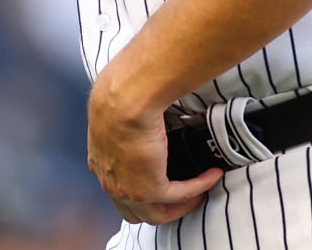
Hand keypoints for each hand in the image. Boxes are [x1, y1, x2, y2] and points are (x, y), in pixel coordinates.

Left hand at [87, 68, 221, 224]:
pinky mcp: (151, 189)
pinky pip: (181, 195)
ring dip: (182, 205)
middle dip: (162, 207)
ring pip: (158, 214)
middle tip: (184, 195)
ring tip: (200, 192)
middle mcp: (111, 183)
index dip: (141, 191)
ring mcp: (129, 190)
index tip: (163, 179)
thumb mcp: (117, 118)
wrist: (124, 99)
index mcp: (100, 164)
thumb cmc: (119, 96)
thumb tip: (144, 118)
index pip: (120, 191)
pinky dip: (199, 186)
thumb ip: (127, 127)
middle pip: (137, 212)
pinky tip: (211, 175)